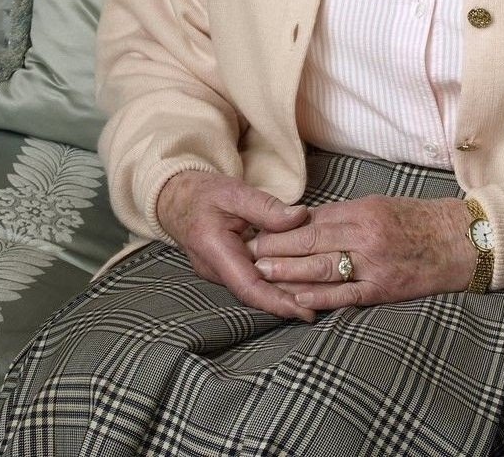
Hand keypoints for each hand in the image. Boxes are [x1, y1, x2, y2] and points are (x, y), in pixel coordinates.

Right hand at [155, 171, 313, 321]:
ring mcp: (220, 273)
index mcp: (214, 251)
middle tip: (327, 306)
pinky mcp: (227, 269)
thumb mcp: (233, 192)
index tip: (305, 311)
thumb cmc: (202, 193)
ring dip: (286, 295)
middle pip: (257, 294)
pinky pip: (254, 282)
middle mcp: (215, 270)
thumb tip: (300, 216)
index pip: (249, 287)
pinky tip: (301, 285)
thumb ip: (266, 207)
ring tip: (322, 299)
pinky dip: (277, 284)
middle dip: (290, 303)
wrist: (176, 198)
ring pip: (256, 290)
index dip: (278, 302)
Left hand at [247, 196, 474, 309]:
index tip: (256, 229)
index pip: (312, 219)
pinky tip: (297, 297)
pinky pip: (346, 294)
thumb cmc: (420, 220)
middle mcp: (365, 234)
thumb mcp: (381, 206)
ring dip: (288, 271)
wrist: (460, 241)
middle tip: (247, 250)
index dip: (281, 226)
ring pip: (322, 267)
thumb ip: (346, 215)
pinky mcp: (383, 288)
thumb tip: (307, 222)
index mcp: (363, 210)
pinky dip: (319, 296)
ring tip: (262, 272)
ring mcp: (373, 263)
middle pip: (310, 241)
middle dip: (276, 246)